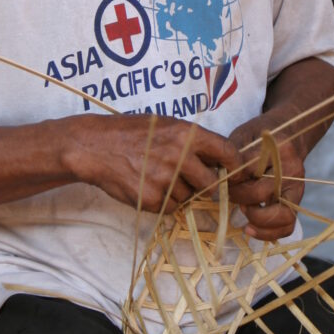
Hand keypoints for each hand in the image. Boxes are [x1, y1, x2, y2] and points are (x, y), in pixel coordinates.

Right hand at [60, 114, 240, 213]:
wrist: (96, 147)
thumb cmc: (133, 133)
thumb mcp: (167, 126)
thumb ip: (193, 141)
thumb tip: (220, 161)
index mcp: (187, 135)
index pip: (227, 153)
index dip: (236, 167)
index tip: (237, 175)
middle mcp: (180, 156)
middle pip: (210, 183)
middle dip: (204, 185)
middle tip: (187, 178)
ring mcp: (165, 180)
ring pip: (189, 197)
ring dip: (179, 192)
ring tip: (157, 176)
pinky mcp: (152, 199)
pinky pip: (170, 207)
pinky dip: (163, 201)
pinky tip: (147, 185)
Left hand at [227, 109, 304, 241]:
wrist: (290, 132)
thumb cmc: (261, 135)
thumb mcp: (243, 135)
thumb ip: (232, 156)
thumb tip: (218, 181)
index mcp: (276, 148)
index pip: (247, 170)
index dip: (230, 180)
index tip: (220, 180)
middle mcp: (290, 168)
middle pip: (259, 193)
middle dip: (238, 197)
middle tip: (228, 194)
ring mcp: (297, 185)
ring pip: (280, 214)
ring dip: (256, 219)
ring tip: (244, 212)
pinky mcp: (298, 199)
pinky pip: (288, 224)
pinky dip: (269, 232)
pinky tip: (250, 228)